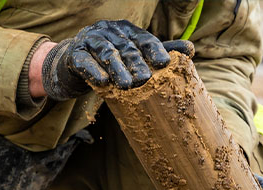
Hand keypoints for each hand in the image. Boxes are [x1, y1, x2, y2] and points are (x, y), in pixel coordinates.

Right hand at [35, 20, 193, 100]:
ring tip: (126, 86)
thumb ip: (158, 51)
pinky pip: (84, 62)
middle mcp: (109, 31)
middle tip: (146, 80)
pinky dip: (94, 71)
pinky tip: (103, 84)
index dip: (154, 50)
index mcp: (126, 30)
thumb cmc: (108, 61)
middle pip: (125, 47)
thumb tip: (190, 49)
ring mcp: (90, 41)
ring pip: (106, 53)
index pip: (143, 39)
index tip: (164, 64)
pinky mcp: (74, 54)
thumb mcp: (133, 54)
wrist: (71, 65)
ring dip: (117, 69)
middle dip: (136, 63)